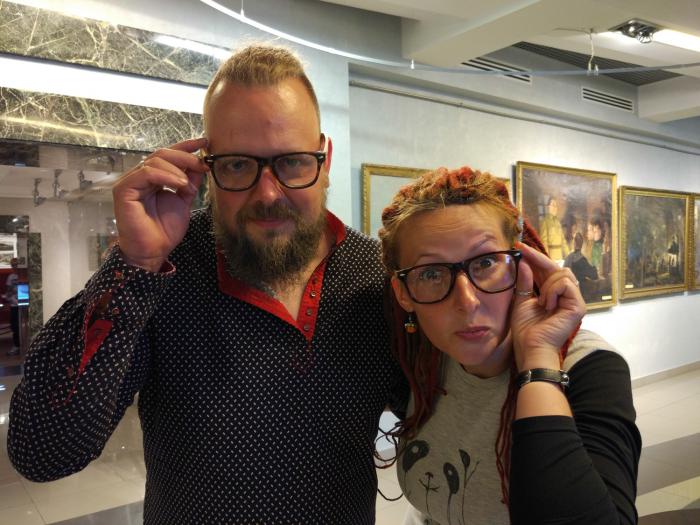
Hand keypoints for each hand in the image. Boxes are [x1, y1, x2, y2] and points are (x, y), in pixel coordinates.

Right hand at [112, 138, 208, 271]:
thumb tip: (201, 163)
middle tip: (202, 165)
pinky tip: (178, 184)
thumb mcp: (184, 200)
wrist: (154, 250)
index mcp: (153, 177)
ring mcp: (131, 181)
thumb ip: (189, 181)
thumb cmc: (165, 230)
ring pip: (155, 160)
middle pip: (162, 153)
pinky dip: (165, 175)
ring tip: (188, 185)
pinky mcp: (124, 189)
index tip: (205, 142)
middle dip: (185, 157)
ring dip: (177, 169)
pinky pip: (146, 172)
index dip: (186, 146)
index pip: (168, 155)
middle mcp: (140, 176)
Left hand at [510, 241, 585, 371]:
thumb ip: (524, 283)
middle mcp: (566, 296)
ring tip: (541, 301)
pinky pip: (565, 284)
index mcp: (552, 294)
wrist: (531, 346)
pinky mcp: (579, 306)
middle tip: (522, 251)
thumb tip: (524, 263)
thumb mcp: (521, 301)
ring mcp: (574, 300)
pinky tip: (547, 304)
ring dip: (546, 284)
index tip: (518, 246)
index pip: (546, 270)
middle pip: (557, 268)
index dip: (534, 258)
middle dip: (538, 259)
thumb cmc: (525, 329)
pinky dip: (552, 291)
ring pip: (563, 274)